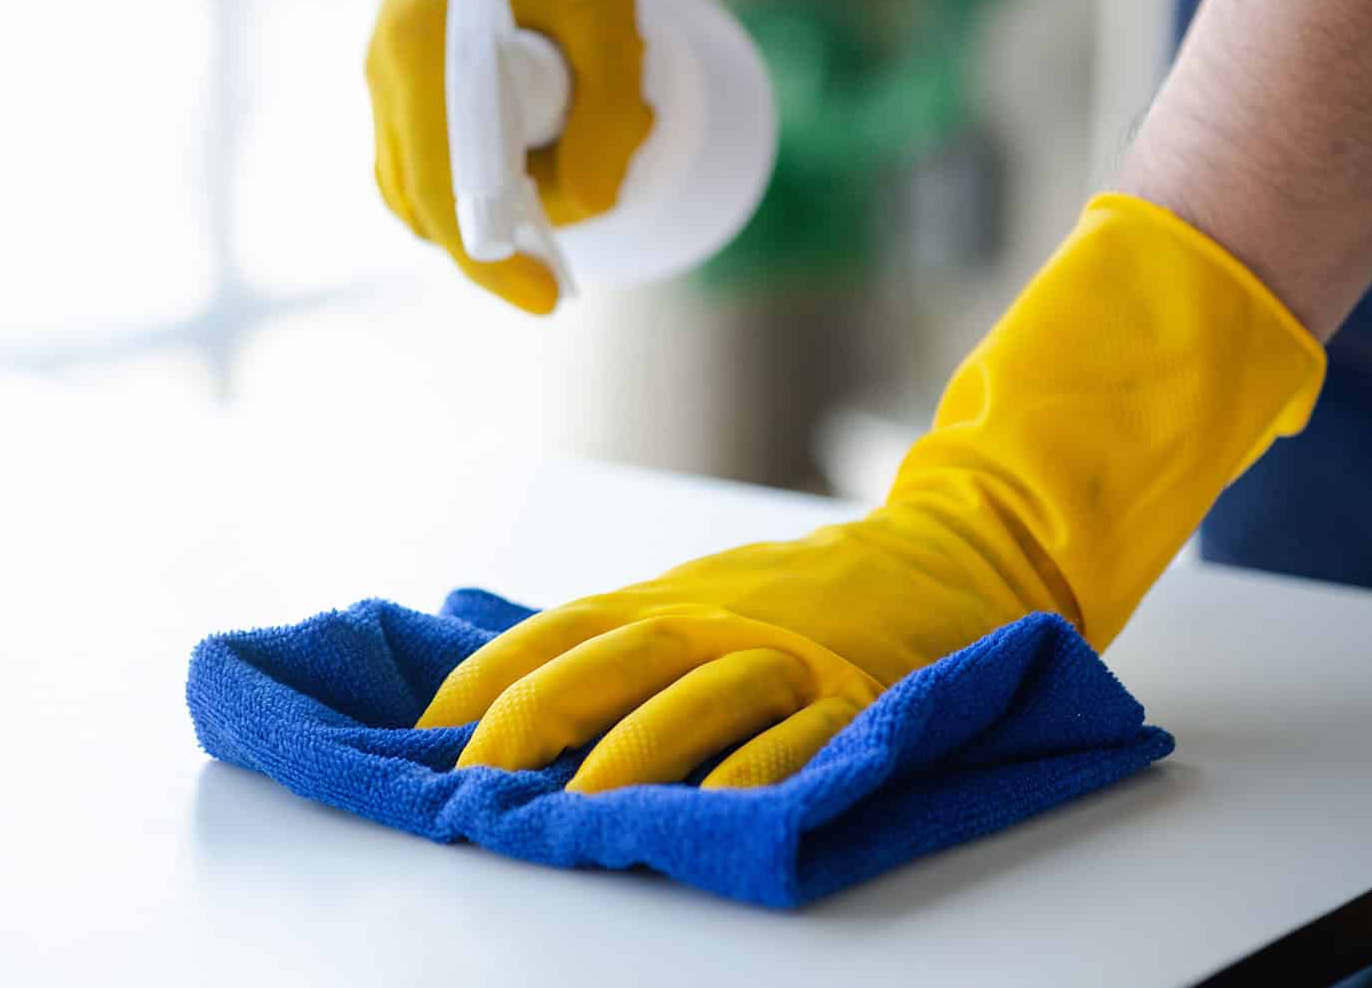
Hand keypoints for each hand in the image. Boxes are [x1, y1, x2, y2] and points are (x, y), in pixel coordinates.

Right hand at [366, 0, 659, 313]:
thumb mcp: (608, 11)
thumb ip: (607, 113)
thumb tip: (594, 205)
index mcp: (425, 51)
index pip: (445, 195)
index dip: (495, 261)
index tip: (549, 297)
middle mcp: (386, 70)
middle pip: (424, 204)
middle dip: (496, 243)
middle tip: (567, 254)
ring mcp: (383, 72)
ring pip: (415, 186)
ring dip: (481, 212)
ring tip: (558, 191)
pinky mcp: (397, 71)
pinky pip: (418, 154)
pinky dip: (466, 181)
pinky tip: (524, 169)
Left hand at [418, 521, 1032, 791]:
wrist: (946, 556)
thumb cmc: (794, 598)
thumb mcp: (695, 599)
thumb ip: (613, 647)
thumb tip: (493, 705)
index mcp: (663, 600)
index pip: (554, 632)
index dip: (484, 680)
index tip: (425, 736)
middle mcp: (715, 621)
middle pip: (614, 660)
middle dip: (538, 718)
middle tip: (479, 782)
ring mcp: (788, 657)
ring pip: (702, 698)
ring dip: (636, 754)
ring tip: (580, 814)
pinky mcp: (859, 698)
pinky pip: (804, 736)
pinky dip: (760, 772)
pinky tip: (720, 810)